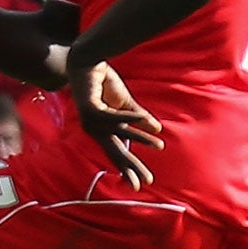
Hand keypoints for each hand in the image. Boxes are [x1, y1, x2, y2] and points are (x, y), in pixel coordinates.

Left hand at [67, 60, 163, 188]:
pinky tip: (146, 121)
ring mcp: (92, 120)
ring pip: (120, 133)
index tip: (140, 184)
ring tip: (160, 145)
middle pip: (117, 151)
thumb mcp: (125, 104)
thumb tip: (157, 129)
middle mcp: (96, 130)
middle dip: (132, 167)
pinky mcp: (91, 107)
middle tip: (145, 182)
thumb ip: (139, 117)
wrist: (87, 64)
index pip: (117, 153)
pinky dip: (130, 118)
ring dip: (141, 138)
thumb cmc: (103, 84)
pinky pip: (115, 115)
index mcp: (102, 131)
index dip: (128, 168)